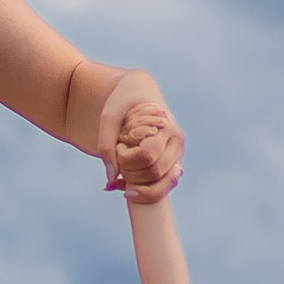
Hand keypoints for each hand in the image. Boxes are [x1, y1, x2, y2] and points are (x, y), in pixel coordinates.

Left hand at [98, 83, 182, 202]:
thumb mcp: (109, 117)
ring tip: (123, 171)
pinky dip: (146, 192)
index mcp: (167, 127)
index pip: (147, 156)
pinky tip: (129, 187)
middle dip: (131, 173)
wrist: (139, 91)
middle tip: (119, 157)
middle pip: (155, 172)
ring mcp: (178, 155)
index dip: (127, 158)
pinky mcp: (173, 164)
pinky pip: (163, 187)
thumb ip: (106, 145)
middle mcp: (177, 142)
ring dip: (138, 185)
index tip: (118, 145)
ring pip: (162, 184)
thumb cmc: (123, 101)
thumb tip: (111, 179)